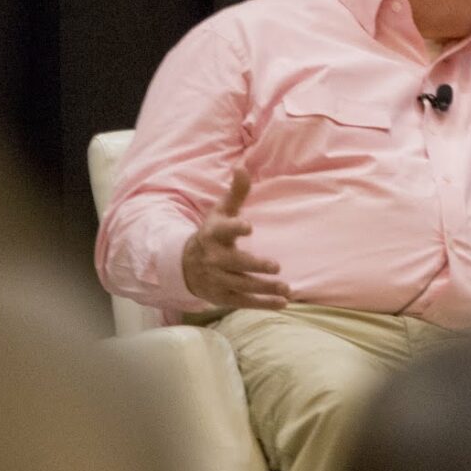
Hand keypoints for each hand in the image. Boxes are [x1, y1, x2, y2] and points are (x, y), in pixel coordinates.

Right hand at [180, 169, 290, 309]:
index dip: (234, 228)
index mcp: (214, 235)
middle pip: (235, 263)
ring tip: (287, 289)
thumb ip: (236, 193)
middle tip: (276, 266)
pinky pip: (243, 301)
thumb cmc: (212, 234)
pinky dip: (262, 304)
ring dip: (265, 288)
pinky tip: (283, 303)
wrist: (183, 265)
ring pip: (241, 285)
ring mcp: (217, 279)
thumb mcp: (221, 212)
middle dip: (254, 265)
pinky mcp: (222, 296)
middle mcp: (213, 258)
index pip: (223, 230)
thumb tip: (242, 167)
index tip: (248, 226)